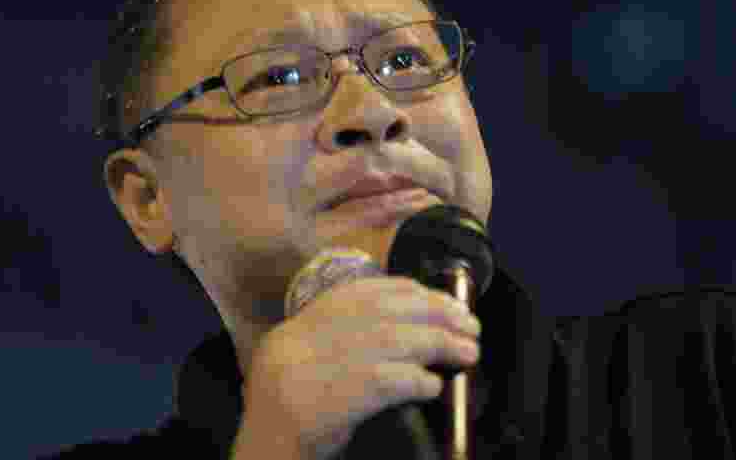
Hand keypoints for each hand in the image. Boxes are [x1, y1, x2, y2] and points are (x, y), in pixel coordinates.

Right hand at [233, 275, 481, 459]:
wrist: (266, 445)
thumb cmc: (293, 407)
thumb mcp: (307, 356)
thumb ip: (344, 334)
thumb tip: (409, 324)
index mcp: (307, 321)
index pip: (367, 291)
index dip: (413, 292)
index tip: (442, 300)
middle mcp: (313, 335)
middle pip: (388, 310)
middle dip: (438, 313)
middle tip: (470, 324)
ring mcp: (324, 364)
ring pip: (397, 340)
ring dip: (442, 344)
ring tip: (468, 352)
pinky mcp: (338, 398)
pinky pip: (391, 380)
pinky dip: (419, 379)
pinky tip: (434, 385)